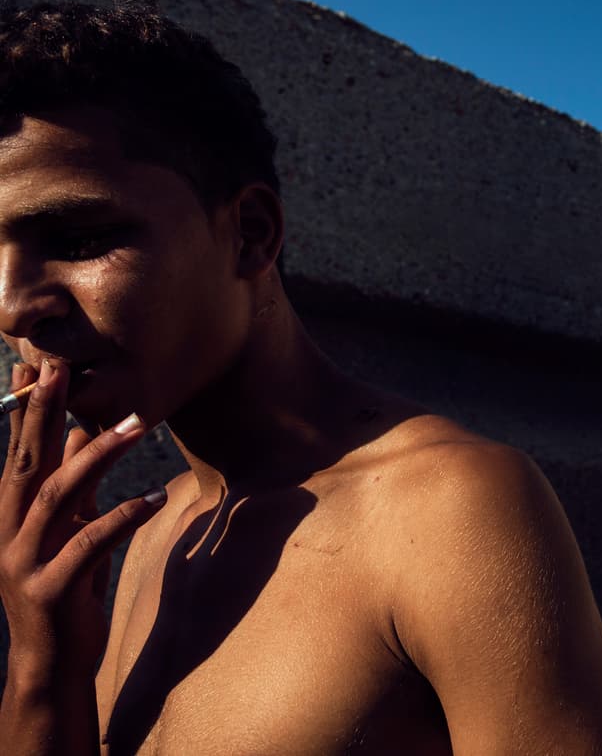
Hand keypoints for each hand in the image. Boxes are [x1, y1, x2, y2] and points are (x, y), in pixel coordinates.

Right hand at [0, 359, 164, 681]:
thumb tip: (78, 432)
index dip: (24, 411)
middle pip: (26, 463)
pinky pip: (90, 543)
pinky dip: (124, 515)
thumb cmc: (66, 591)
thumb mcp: (69, 530)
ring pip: (59, 496)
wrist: (52, 666)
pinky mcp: (50, 590)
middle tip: (61, 368)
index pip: (18, 453)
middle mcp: (11, 533)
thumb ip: (72, 486)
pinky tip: (157, 495)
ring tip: (138, 423)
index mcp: (14, 517)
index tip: (34, 365)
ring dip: (98, 455)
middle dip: (40, 413)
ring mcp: (25, 562)